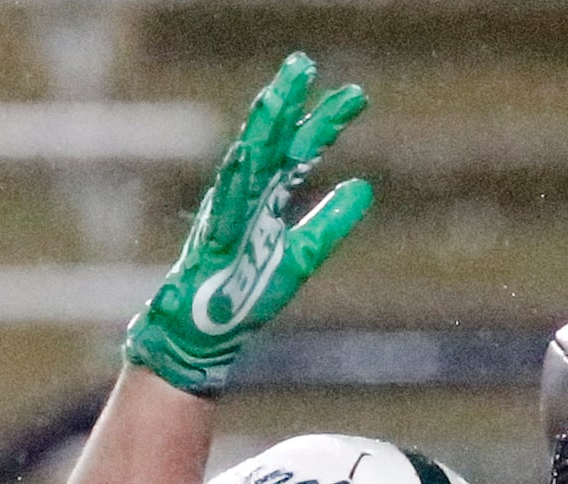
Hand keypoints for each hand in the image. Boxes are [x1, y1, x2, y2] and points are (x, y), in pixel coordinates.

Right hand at [123, 52, 371, 396]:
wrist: (203, 333)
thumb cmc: (246, 294)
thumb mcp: (301, 255)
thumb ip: (329, 222)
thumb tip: (364, 185)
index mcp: (265, 200)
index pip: (299, 153)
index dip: (324, 125)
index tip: (355, 98)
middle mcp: (245, 200)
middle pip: (271, 145)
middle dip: (288, 106)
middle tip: (306, 64)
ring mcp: (227, 217)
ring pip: (246, 163)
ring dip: (261, 130)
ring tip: (278, 94)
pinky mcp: (213, 243)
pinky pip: (225, 207)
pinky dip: (236, 179)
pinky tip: (247, 152)